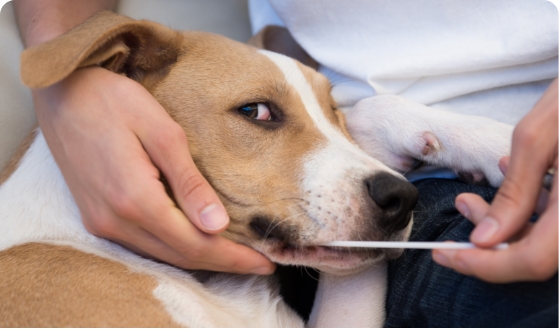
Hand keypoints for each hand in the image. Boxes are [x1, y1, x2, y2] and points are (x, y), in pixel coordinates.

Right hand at [33, 67, 274, 274]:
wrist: (62, 93)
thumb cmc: (113, 102)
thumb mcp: (162, 133)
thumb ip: (189, 182)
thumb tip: (217, 224)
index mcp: (135, 200)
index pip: (195, 244)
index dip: (232, 257)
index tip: (265, 261)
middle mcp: (115, 221)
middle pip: (180, 256)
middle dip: (223, 263)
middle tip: (260, 263)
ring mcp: (102, 222)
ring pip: (162, 254)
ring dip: (201, 258)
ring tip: (236, 255)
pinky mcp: (97, 216)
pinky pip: (145, 244)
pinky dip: (176, 248)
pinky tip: (197, 241)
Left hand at [432, 79, 557, 282]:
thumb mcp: (536, 139)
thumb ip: (513, 193)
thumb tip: (485, 239)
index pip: (531, 260)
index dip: (485, 266)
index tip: (447, 255)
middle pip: (534, 254)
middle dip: (486, 241)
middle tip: (458, 213)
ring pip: (542, 239)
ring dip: (500, 223)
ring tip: (469, 198)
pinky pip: (554, 221)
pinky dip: (524, 211)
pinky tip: (509, 181)